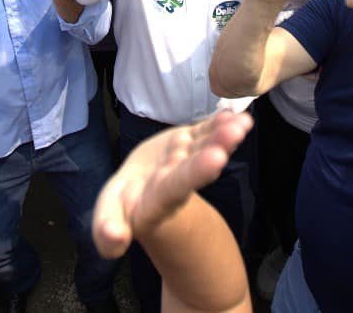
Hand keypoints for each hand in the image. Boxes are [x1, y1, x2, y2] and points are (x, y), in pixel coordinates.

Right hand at [92, 110, 253, 259]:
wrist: (136, 195)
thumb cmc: (121, 210)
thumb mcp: (108, 221)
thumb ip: (108, 232)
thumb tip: (115, 238)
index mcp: (158, 196)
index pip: (179, 183)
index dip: (196, 171)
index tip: (216, 160)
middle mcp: (177, 176)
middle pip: (199, 161)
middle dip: (217, 147)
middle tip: (236, 132)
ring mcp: (184, 159)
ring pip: (206, 144)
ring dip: (224, 132)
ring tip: (244, 122)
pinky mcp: (186, 143)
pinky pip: (204, 132)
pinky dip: (218, 123)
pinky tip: (234, 114)